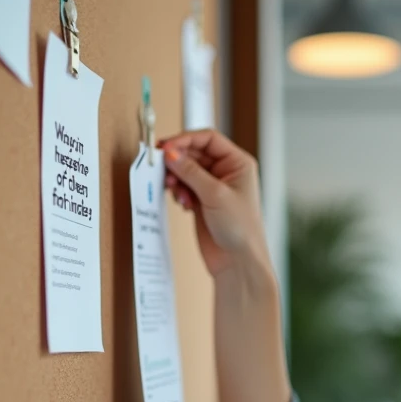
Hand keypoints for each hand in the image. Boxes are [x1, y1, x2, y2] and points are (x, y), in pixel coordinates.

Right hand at [159, 129, 268, 277]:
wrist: (238, 263)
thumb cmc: (239, 228)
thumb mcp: (215, 194)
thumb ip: (191, 171)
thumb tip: (170, 152)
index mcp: (238, 163)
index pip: (208, 138)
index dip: (185, 139)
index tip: (166, 147)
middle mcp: (227, 171)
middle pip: (194, 153)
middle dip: (178, 161)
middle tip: (161, 169)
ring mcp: (213, 187)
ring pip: (186, 171)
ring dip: (176, 178)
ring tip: (175, 191)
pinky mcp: (202, 202)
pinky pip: (184, 187)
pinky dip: (178, 192)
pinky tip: (183, 204)